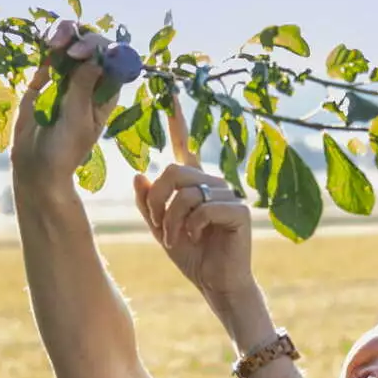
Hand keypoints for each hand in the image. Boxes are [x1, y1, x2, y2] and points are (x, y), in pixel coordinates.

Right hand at [10, 21, 123, 191]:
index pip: (111, 59)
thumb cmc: (65, 149)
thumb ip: (83, 87)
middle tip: (63, 43)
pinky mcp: (45, 79)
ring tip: (51, 40)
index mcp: (105, 92)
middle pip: (91, 45)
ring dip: (62, 34)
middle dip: (79, 36)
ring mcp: (67, 78)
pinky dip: (47, 44)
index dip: (99, 48)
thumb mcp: (77, 120)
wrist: (36, 166)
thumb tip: (94, 57)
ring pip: (69, 44)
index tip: (81, 52)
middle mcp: (89, 80)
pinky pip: (49, 54)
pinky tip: (43, 41)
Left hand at [134, 111, 260, 336]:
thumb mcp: (161, 229)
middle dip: (158, 200)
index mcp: (194, 184)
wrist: (217, 284)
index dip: (178, 121)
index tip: (169, 94)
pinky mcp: (239, 211)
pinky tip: (198, 239)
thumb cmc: (192, 256)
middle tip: (159, 226)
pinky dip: (192, 226)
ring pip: (186, 192)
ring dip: (173, 219)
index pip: (184, 148)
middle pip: (174, 170)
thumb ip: (149, 203)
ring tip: (176, 239)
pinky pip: (204, 207)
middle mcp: (212, 183)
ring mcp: (228, 195)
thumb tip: (138, 173)